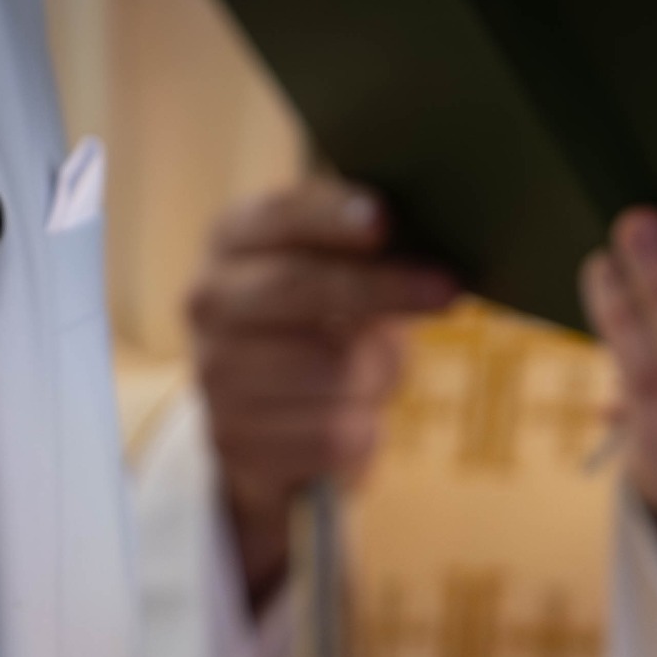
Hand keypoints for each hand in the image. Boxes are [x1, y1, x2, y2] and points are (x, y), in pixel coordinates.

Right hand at [187, 181, 457, 605]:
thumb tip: (432, 266)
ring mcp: (215, 371)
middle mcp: (211, 300)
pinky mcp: (236, 438)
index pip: (281, 217)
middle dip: (380, 289)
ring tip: (365, 381)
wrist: (271, 432)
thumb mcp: (345, 287)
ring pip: (331, 369)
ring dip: (374, 379)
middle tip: (446, 290)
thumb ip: (370, 263)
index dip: (332, 217)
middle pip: (304, 288)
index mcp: (234, 242)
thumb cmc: (326, 336)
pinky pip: (335, 434)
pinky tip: (348, 420)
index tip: (383, 218)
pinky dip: (363, 430)